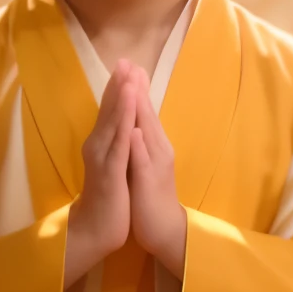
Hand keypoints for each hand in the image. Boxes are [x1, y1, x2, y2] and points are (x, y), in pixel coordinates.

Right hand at [64, 60, 135, 286]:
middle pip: (111, 110)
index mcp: (103, 144)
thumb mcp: (113, 167)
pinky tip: (130, 111)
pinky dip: (124, 125)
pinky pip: (119, 145)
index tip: (127, 65)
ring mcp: (104, 159)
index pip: (112, 111)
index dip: (119, 88)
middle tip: (125, 60)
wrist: (95, 231)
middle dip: (119, 85)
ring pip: (114, 123)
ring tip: (128, 75)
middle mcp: (99, 146)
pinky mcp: (110, 173)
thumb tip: (118, 125)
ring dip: (121, 99)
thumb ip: (113, 145)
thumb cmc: (108, 199)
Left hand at [128, 69, 186, 278]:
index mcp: (153, 144)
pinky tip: (133, 132)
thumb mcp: (143, 162)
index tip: (128, 64)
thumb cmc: (151, 194)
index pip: (144, 111)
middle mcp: (157, 149)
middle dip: (138, 89)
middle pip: (147, 115)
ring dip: (140, 110)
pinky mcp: (149, 183)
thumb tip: (133, 120)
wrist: (164, 228)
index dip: (136, 88)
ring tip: (133, 86)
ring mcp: (154, 165)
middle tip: (131, 63)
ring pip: (147, 133)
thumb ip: (140, 141)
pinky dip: (139, 147)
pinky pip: (142, 163)